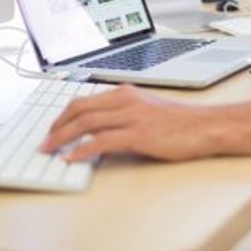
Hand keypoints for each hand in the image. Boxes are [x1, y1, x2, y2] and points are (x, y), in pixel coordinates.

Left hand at [41, 84, 218, 161]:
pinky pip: (102, 141)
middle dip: (57, 126)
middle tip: (45, 141)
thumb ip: (123, 114)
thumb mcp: (147, 109)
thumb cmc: (180, 122)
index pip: (85, 100)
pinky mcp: (139, 134)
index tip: (53, 128)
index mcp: (126, 92)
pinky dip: (82, 150)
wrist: (205, 127)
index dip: (63, 115)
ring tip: (50, 150)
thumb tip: (100, 130)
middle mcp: (126, 100)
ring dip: (63, 137)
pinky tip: (72, 158)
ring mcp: (132, 116)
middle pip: (80, 108)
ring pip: (86, 123)